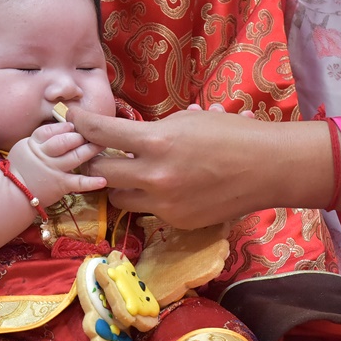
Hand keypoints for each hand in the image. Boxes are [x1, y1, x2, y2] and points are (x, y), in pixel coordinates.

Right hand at [7, 121, 106, 207]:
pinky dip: (91, 182)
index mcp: (34, 144)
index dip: (63, 127)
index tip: (74, 125)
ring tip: (102, 145)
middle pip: (64, 142)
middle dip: (79, 136)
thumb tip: (62, 127)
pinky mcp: (61, 185)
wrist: (12, 194)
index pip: (49, 131)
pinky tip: (103, 179)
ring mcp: (54, 170)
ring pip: (75, 157)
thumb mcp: (23, 147)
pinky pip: (78, 183)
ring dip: (90, 150)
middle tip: (90, 134)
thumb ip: (40, 138)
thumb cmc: (20, 169)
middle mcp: (44, 156)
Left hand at [70, 105, 303, 227]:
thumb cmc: (232, 134)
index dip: (81, 124)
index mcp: (156, 143)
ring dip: (119, 184)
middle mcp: (154, 177)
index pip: (101, 134)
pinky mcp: (176, 222)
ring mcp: (164, 204)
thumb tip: (128, 132)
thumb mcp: (188, 121)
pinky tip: (166, 186)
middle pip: (100, 172)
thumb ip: (154, 129)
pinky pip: (149, 210)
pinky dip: (150, 198)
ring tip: (130, 172)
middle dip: (94, 160)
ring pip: (119, 197)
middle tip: (94, 151)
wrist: (268, 169)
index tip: (71, 118)